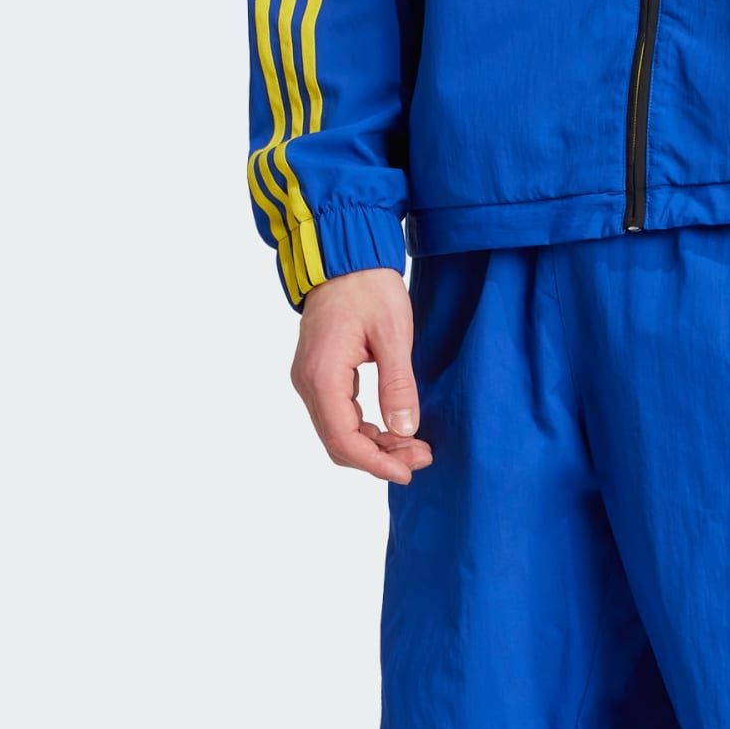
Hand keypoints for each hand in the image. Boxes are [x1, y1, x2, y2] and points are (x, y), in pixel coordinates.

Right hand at [291, 268, 432, 483]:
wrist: (344, 257)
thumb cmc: (368, 287)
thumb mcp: (394, 334)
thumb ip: (398, 385)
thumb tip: (405, 430)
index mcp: (322, 375)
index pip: (343, 439)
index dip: (375, 463)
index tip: (407, 471)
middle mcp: (308, 382)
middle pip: (339, 443)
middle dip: (380, 458)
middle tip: (422, 456)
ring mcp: (310, 380)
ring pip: (338, 433)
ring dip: (375, 447)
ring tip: (415, 445)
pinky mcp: (319, 376)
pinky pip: (339, 417)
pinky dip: (366, 431)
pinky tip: (395, 429)